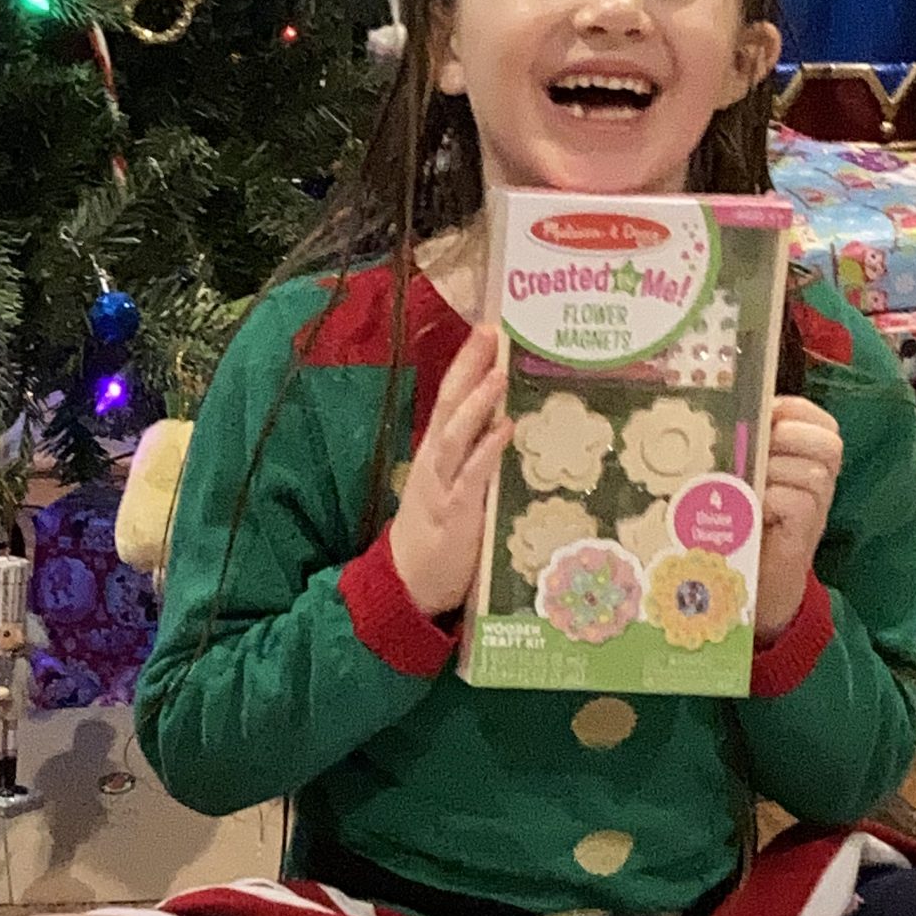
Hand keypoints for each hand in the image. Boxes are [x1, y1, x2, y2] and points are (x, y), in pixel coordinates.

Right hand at [387, 324, 513, 619]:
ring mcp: (441, 486)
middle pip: (449, 405)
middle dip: (469, 366)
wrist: (406, 586)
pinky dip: (487, 451)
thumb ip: (476, 461)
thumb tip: (509, 425)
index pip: (449, 399)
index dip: (466, 364)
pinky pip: (471, 476)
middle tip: (492, 331)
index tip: (487, 330)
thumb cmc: (437, 538)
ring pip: (455, 435)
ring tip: (499, 373)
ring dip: (477, 403)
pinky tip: (505, 429)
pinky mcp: (453, 514)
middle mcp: (435, 462)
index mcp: (436, 453)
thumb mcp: (455, 490)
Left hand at [756, 395, 842, 641]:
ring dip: (772, 470)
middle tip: (756, 449)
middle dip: (787, 437)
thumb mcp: (742, 475)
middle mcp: (822, 478)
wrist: (752, 579)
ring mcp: (819, 506)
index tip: (764, 412)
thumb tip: (721, 414)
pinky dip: (771, 499)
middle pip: (827, 442)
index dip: (792, 409)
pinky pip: (798, 502)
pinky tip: (751, 508)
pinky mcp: (807, 533)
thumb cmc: (744, 518)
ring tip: (745, 483)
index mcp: (808, 456)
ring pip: (810, 472)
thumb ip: (742, 447)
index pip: (817, 418)